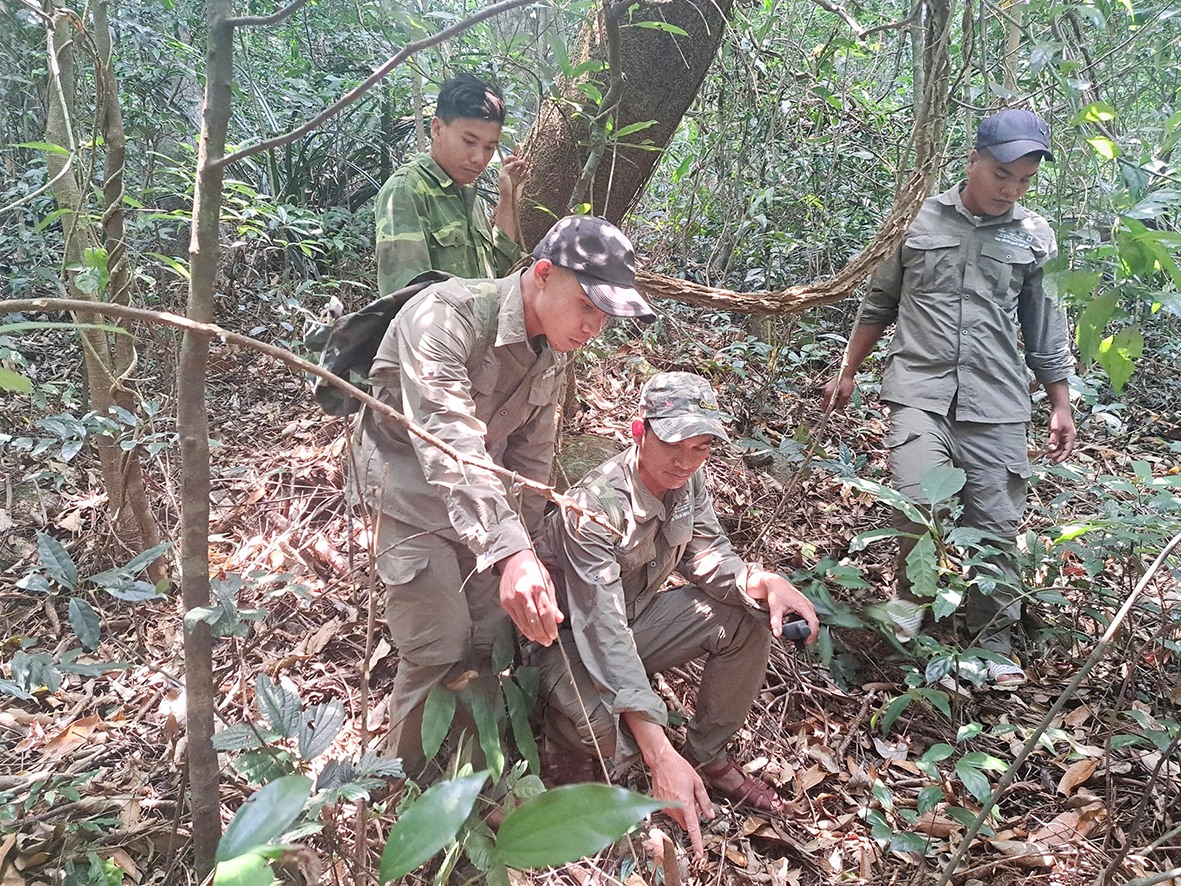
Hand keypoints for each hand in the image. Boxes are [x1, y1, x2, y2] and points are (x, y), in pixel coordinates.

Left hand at [497, 155, 528, 204]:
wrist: (509, 199)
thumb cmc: (504, 189)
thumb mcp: (503, 176)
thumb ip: (507, 167)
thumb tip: (512, 163)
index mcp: (504, 171)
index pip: (507, 161)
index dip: (511, 158)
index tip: (516, 158)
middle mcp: (510, 174)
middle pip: (515, 164)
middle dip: (519, 161)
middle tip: (524, 160)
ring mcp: (515, 178)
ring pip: (520, 169)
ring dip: (524, 166)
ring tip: (528, 163)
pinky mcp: (520, 182)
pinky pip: (524, 176)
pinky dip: (527, 173)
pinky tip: (529, 171)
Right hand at [497, 550, 562, 644]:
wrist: (513, 560)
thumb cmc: (532, 568)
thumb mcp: (547, 581)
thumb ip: (552, 601)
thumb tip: (558, 618)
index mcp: (537, 586)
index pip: (545, 612)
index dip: (550, 626)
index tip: (554, 634)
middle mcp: (523, 593)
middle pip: (534, 620)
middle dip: (543, 633)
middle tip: (548, 640)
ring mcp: (512, 599)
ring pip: (524, 622)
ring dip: (534, 634)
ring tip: (541, 639)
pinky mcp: (505, 603)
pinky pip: (516, 620)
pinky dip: (524, 629)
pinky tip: (530, 633)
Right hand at [627, 717, 712, 857]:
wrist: (661, 761)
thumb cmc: (678, 768)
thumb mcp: (697, 783)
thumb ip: (704, 801)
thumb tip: (709, 814)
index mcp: (685, 804)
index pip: (693, 829)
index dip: (697, 843)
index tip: (698, 853)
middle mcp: (674, 808)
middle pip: (685, 823)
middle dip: (690, 817)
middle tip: (691, 800)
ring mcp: (664, 807)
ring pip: (677, 818)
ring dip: (682, 811)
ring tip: (681, 792)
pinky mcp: (658, 804)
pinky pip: (669, 812)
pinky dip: (673, 806)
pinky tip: (673, 793)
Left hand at [746, 569, 819, 642]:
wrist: (776, 583)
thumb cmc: (776, 593)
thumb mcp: (775, 608)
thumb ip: (776, 622)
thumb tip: (777, 634)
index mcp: (803, 605)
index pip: (814, 622)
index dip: (812, 634)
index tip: (807, 642)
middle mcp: (808, 605)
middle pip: (815, 623)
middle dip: (810, 634)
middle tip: (803, 642)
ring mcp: (808, 605)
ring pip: (813, 620)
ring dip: (809, 629)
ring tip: (802, 637)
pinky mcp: (806, 606)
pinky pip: (810, 617)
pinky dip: (807, 624)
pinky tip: (801, 629)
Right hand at [821, 375, 854, 410]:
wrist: (846, 373)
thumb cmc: (846, 383)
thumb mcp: (846, 396)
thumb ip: (841, 404)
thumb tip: (838, 411)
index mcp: (828, 394)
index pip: (824, 405)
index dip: (826, 411)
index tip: (829, 414)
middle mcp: (826, 391)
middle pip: (826, 402)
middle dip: (832, 406)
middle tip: (839, 406)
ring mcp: (827, 388)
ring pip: (829, 398)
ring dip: (834, 401)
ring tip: (842, 398)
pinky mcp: (830, 385)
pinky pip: (831, 393)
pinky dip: (834, 396)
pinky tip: (841, 394)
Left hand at [1046, 404, 1075, 463]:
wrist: (1060, 408)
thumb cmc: (1060, 416)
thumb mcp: (1055, 428)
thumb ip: (1054, 438)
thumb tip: (1051, 448)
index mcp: (1070, 437)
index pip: (1068, 450)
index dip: (1062, 457)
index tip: (1057, 461)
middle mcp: (1069, 437)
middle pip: (1064, 450)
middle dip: (1056, 454)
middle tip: (1048, 457)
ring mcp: (1064, 435)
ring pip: (1060, 447)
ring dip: (1054, 451)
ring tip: (1046, 454)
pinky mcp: (1060, 434)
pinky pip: (1057, 442)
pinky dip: (1053, 446)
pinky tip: (1047, 448)